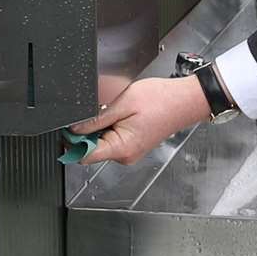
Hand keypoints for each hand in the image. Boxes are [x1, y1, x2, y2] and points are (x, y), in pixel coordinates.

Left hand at [75, 76, 209, 165]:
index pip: (84, 155)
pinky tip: (122, 114)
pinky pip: (113, 140)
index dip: (73, 141)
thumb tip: (74, 130)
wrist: (186, 100)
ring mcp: (130, 152)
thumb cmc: (162, 100)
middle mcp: (125, 155)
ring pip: (102, 144)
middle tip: (100, 111)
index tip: (71, 127)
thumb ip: (96, 119)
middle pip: (92, 150)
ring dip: (101, 128)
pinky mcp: (134, 145)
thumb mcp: (124, 103)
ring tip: (116, 110)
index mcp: (122, 148)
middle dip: (88, 132)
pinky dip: (111, 128)